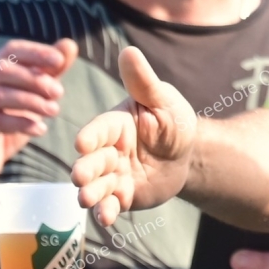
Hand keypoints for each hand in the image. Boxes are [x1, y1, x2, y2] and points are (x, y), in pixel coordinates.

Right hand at [0, 39, 76, 187]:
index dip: (35, 52)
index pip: (10, 50)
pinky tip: (39, 129)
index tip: (59, 60)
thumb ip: (47, 73)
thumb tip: (69, 45)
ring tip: (54, 111)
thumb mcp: (29, 98)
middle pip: (2, 69)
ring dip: (31, 101)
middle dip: (34, 78)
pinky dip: (21, 123)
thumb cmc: (0, 125)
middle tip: (59, 93)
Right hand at [72, 47, 196, 226]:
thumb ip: (144, 82)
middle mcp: (108, 150)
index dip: (91, 136)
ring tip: (87, 200)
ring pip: (97, 184)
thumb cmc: (174, 122)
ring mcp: (113, 174)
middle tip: (79, 176)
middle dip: (85, 168)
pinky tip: (107, 218)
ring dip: (91, 192)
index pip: (100, 129)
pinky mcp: (122, 195)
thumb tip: (129, 51)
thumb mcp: (163, 101)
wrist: (189, 156)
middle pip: (92, 160)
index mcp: (115, 124)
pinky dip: (107, 211)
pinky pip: (111, 204)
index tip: (82, 143)